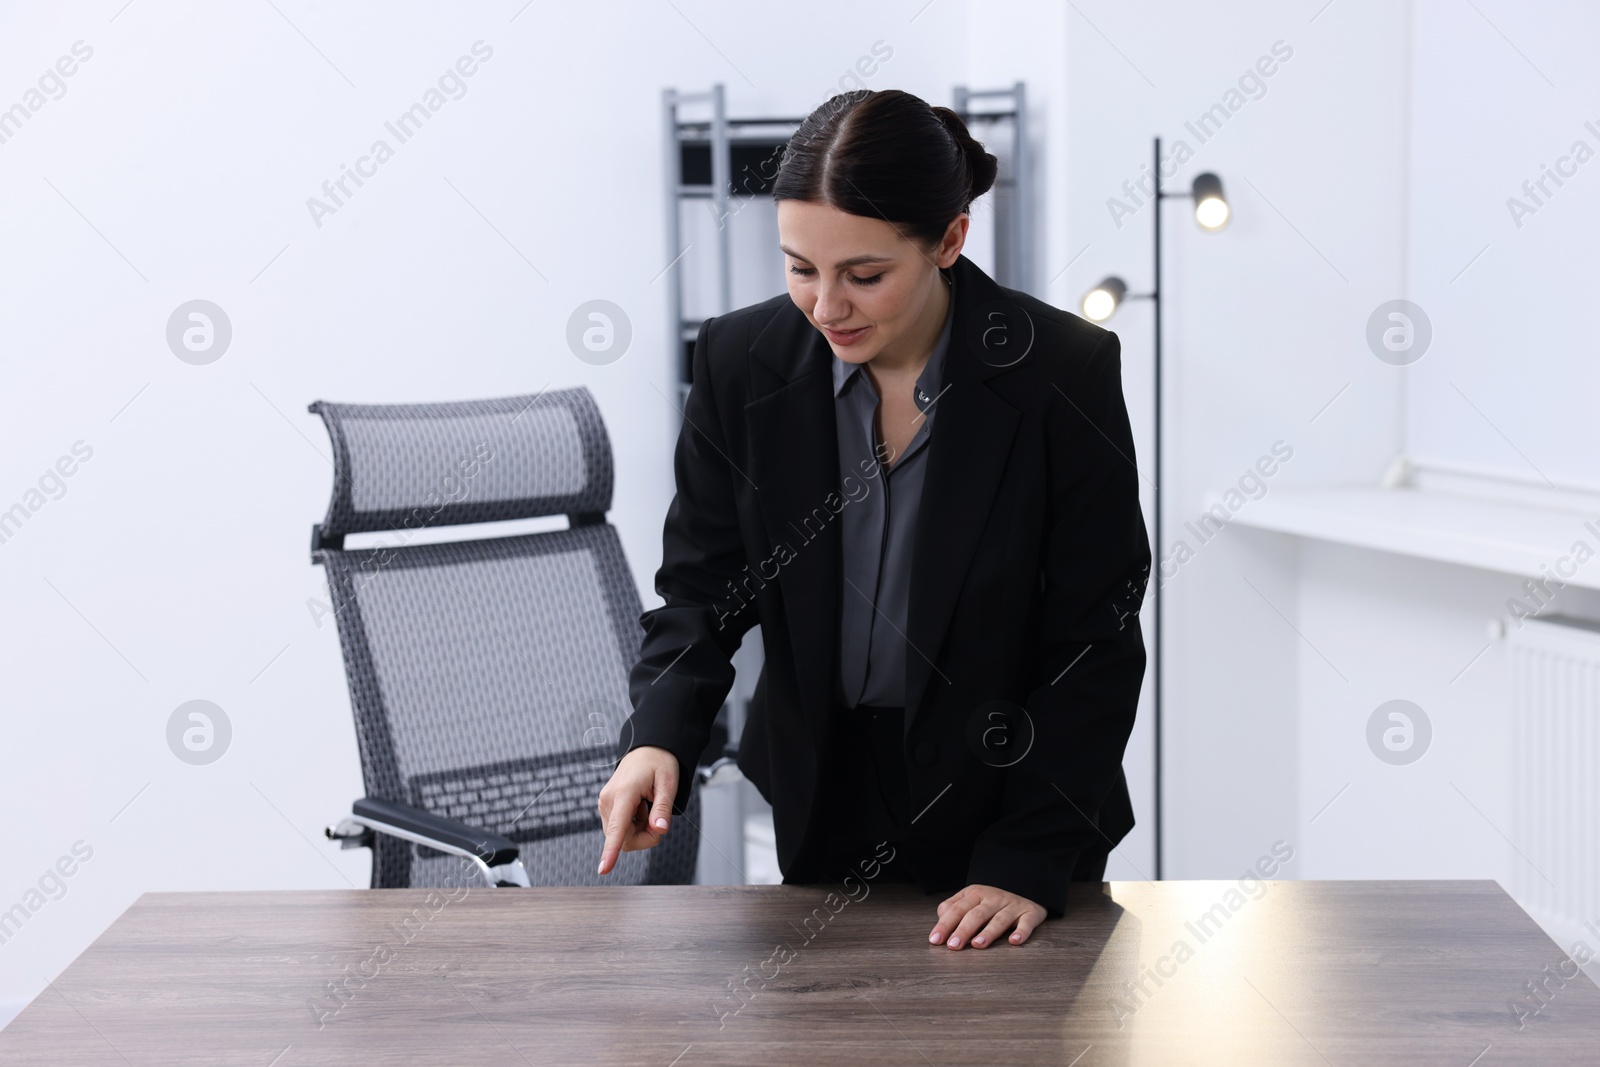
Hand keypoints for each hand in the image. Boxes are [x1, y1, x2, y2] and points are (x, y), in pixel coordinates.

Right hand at [596, 746, 678, 875]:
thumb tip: (659, 830)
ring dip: (640, 831)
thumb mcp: (669, 782)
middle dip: (645, 837)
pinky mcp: (606, 808)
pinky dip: (634, 826)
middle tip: (659, 818)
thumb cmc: (659, 763)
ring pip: (622, 837)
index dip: (611, 850)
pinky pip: (620, 830)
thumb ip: (663, 808)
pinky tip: (640, 808)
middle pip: (624, 840)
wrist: (646, 750)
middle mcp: (608, 801)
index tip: (603, 869)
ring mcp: (604, 804)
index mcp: (624, 793)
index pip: (617, 828)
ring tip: (648, 807)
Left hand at [929, 884, 1045, 948]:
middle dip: (963, 930)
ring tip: (977, 945)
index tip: (935, 940)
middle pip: (976, 914)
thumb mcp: (970, 899)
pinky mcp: (1030, 913)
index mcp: (976, 893)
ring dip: (988, 932)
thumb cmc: (990, 902)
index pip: (957, 909)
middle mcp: (994, 898)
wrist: (1025, 889)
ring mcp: (1012, 905)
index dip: (945, 924)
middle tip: (953, 946)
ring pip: (999, 919)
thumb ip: (953, 908)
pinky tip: (1014, 941)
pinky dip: (1021, 932)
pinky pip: (1027, 923)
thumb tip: (940, 920)